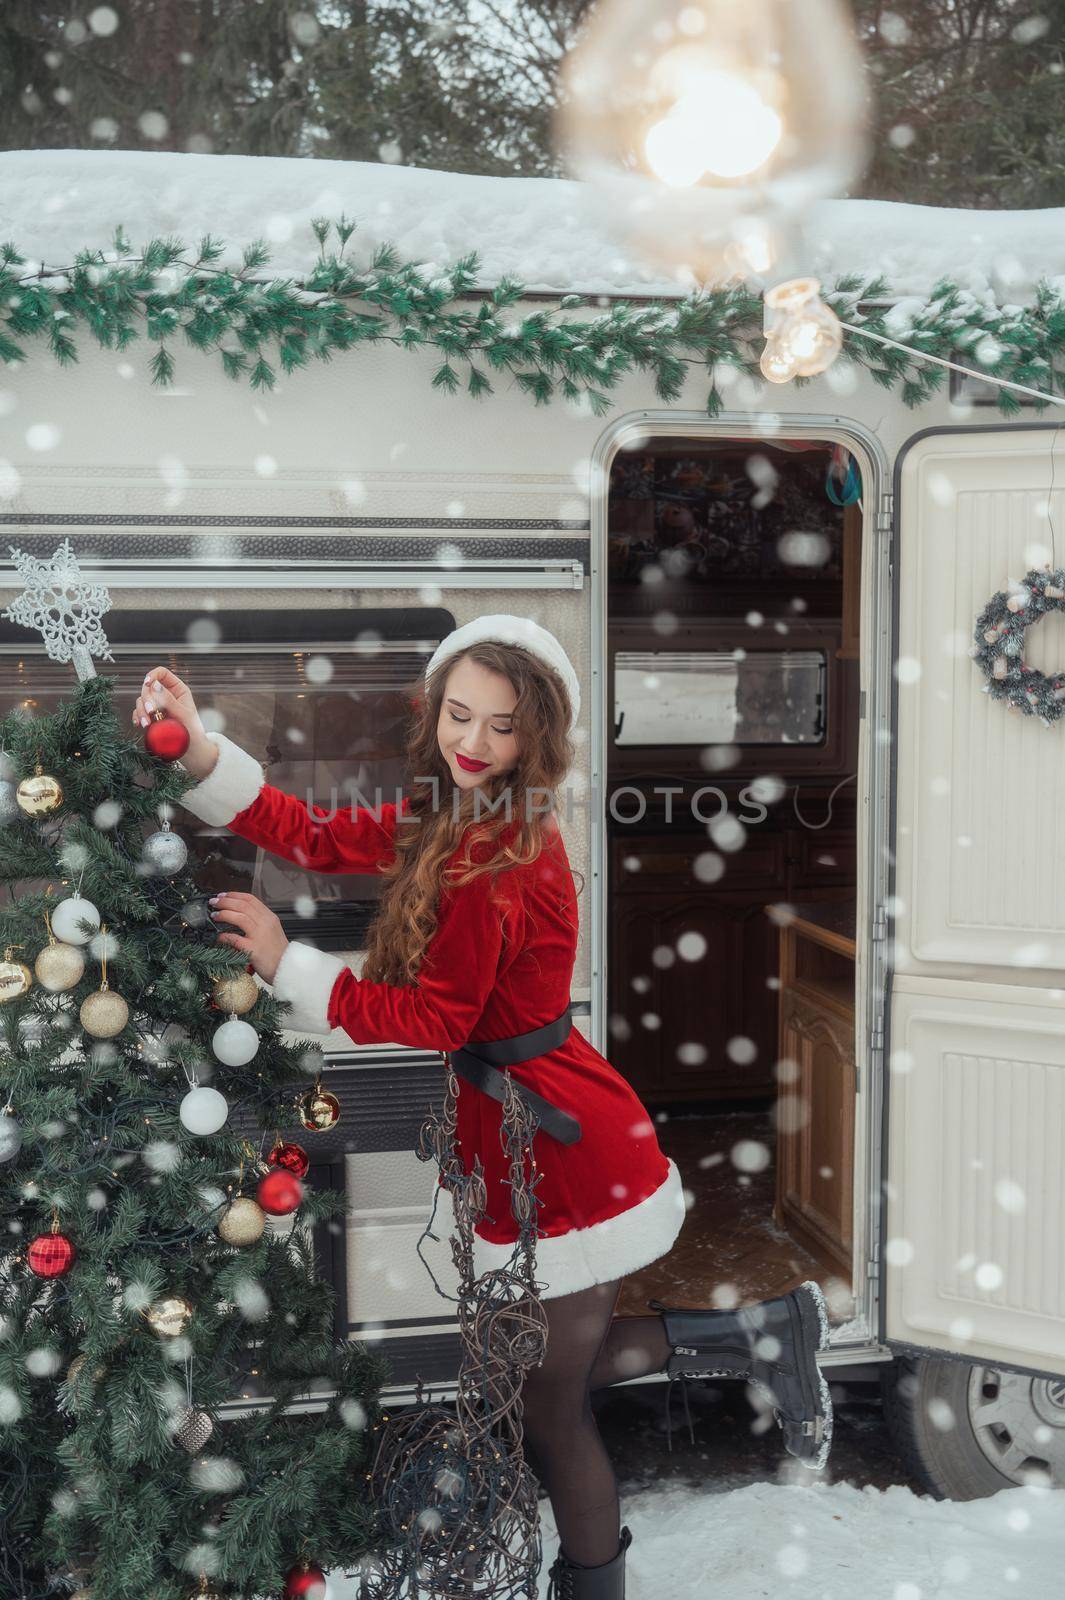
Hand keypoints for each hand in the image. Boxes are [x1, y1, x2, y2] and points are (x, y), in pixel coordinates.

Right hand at [131, 666, 215, 780]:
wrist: (192, 752)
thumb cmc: (193, 732)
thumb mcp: (183, 715)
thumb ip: (168, 700)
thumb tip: (154, 684)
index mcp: (178, 689)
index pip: (161, 673)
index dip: (152, 675)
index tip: (147, 684)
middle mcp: (166, 695)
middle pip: (148, 687)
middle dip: (147, 699)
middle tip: (151, 713)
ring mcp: (157, 706)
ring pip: (141, 700)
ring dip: (141, 711)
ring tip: (146, 725)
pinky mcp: (151, 718)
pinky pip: (138, 712)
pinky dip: (137, 717)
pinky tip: (139, 725)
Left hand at [209, 892, 289, 984]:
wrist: (287, 968)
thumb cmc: (278, 953)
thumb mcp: (272, 932)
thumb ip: (259, 922)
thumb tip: (240, 916)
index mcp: (270, 918)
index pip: (250, 899)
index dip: (234, 895)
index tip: (223, 896)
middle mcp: (266, 924)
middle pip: (243, 905)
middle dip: (225, 902)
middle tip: (214, 902)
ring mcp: (260, 936)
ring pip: (240, 917)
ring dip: (224, 914)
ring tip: (214, 916)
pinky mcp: (254, 949)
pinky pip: (235, 939)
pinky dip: (224, 936)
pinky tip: (219, 937)